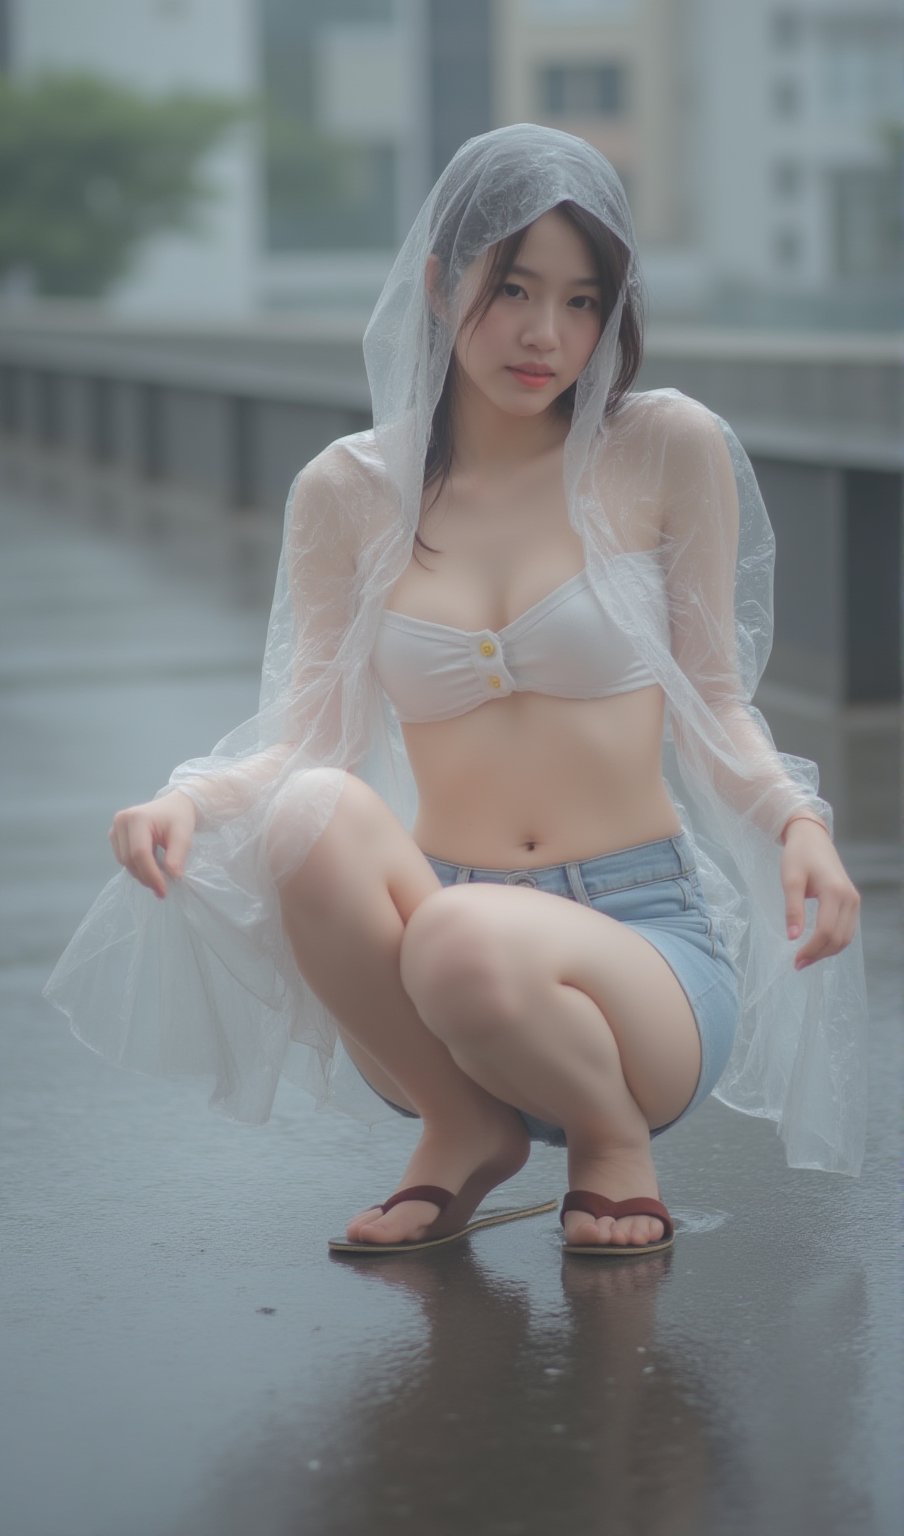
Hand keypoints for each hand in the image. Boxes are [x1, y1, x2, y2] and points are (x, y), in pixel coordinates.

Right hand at [108, 790, 197, 899]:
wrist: (174, 806)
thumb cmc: (179, 818)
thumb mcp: (183, 836)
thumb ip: (177, 857)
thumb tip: (172, 877)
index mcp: (137, 818)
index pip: (140, 853)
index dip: (151, 874)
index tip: (163, 890)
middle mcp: (121, 821)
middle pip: (129, 859)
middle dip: (146, 877)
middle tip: (162, 890)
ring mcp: (115, 828)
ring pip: (124, 861)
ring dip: (141, 873)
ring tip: (159, 876)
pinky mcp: (115, 835)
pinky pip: (123, 858)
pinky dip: (137, 866)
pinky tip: (151, 864)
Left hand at [780, 821, 860, 969]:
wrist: (812, 838)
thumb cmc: (798, 856)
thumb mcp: (790, 880)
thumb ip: (792, 909)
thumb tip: (793, 937)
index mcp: (835, 892)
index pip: (826, 931)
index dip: (811, 949)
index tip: (795, 961)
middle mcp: (850, 898)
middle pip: (839, 938)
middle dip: (819, 954)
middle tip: (798, 964)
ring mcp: (854, 900)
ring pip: (846, 937)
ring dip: (827, 951)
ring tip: (805, 958)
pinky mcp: (851, 901)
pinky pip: (847, 929)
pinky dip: (834, 941)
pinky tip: (817, 946)